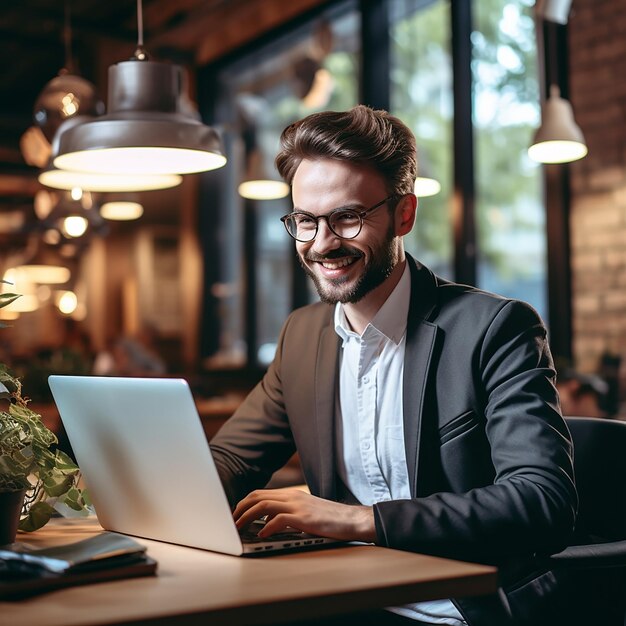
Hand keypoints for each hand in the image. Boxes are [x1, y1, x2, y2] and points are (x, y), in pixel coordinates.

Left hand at [233, 488, 375, 542]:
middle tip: (231, 521)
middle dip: (240, 508)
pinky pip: (279, 520)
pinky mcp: (304, 519)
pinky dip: (266, 527)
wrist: (352, 520)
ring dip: (247, 517)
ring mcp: (298, 506)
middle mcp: (292, 497)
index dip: (244, 503)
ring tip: (238, 528)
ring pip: (263, 506)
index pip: (260, 493)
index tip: (235, 514)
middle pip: (257, 496)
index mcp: (291, 495)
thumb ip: (286, 514)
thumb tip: (265, 523)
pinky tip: (261, 535)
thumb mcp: (304, 513)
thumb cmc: (329, 519)